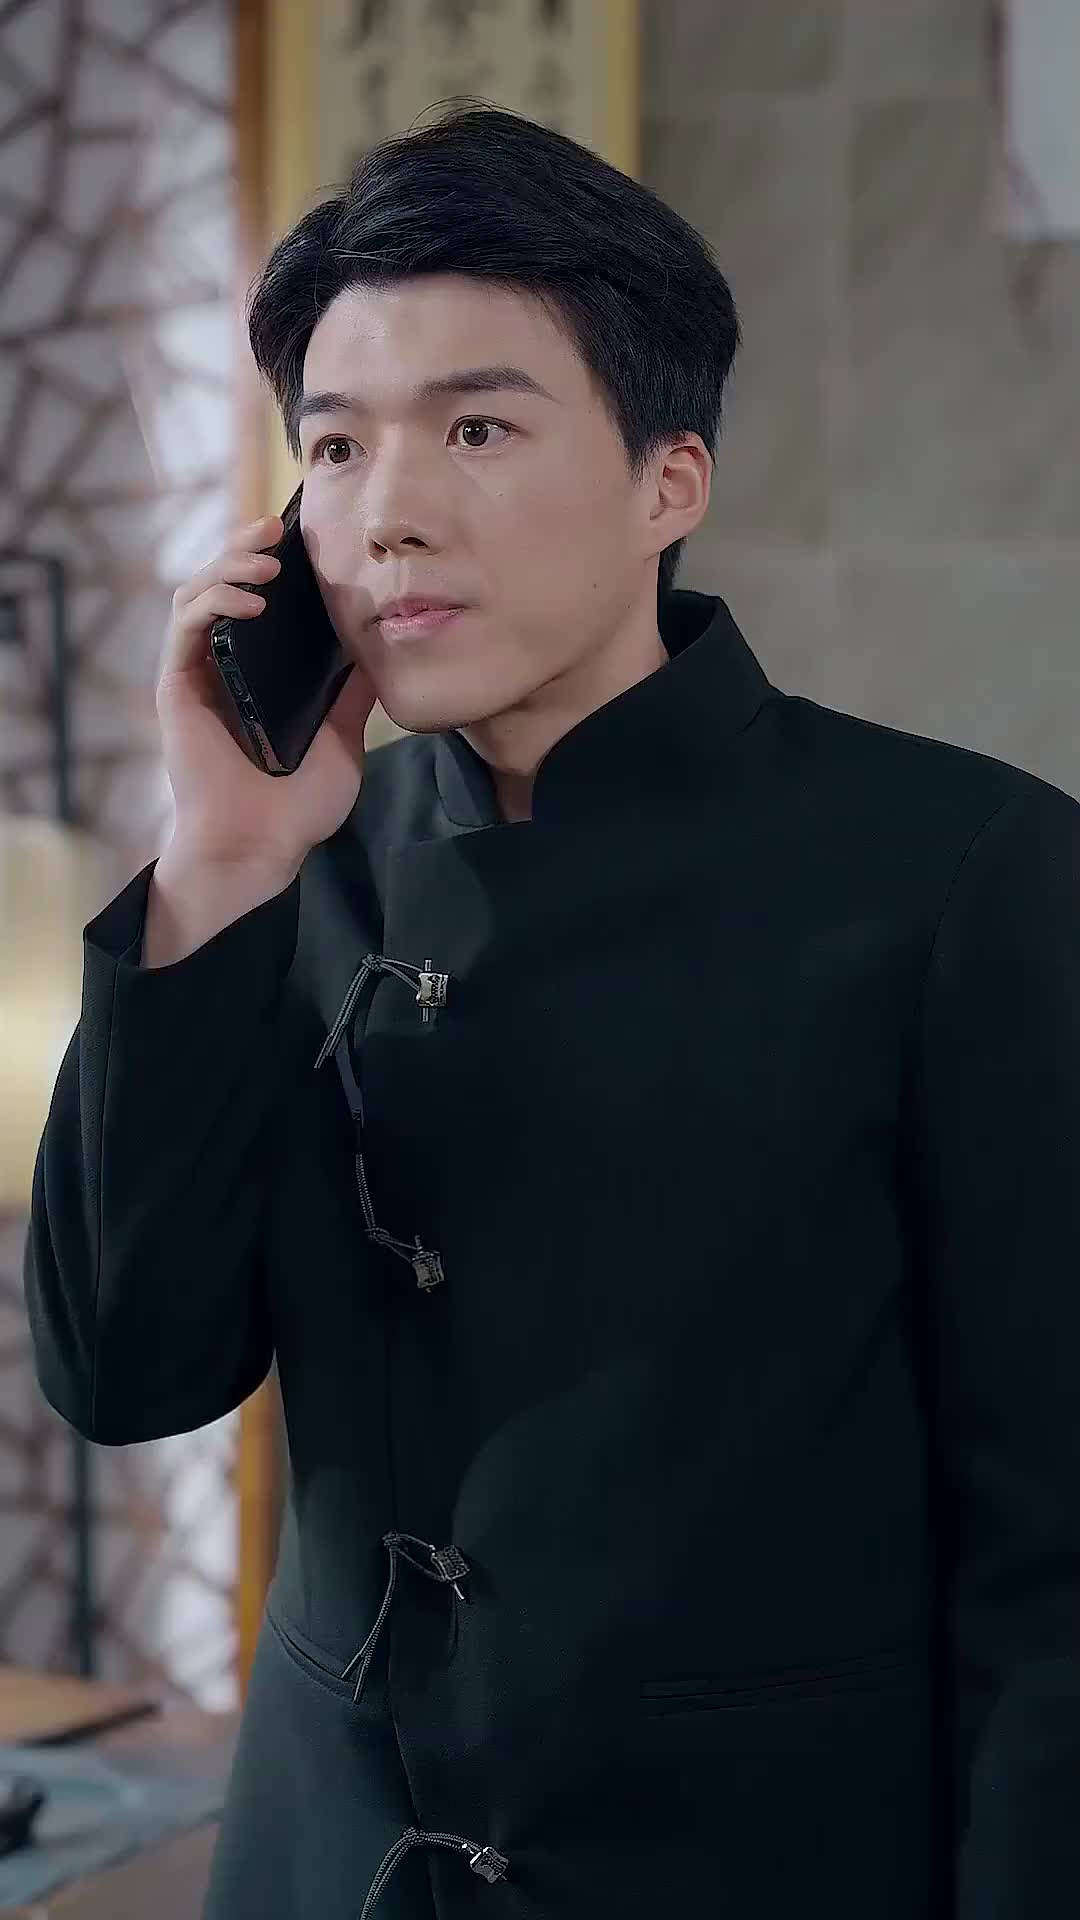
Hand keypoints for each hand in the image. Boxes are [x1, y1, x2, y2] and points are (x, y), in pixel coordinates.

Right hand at [157, 515, 376, 872]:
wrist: (262, 847)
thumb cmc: (297, 807)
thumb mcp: (344, 740)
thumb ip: (353, 694)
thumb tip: (378, 648)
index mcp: (258, 675)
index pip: (257, 601)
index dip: (272, 564)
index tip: (301, 539)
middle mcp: (223, 667)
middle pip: (221, 584)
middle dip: (245, 548)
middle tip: (277, 529)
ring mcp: (197, 675)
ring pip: (196, 594)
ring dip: (228, 567)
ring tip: (266, 563)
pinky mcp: (177, 687)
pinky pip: (185, 627)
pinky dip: (213, 603)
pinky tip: (249, 603)